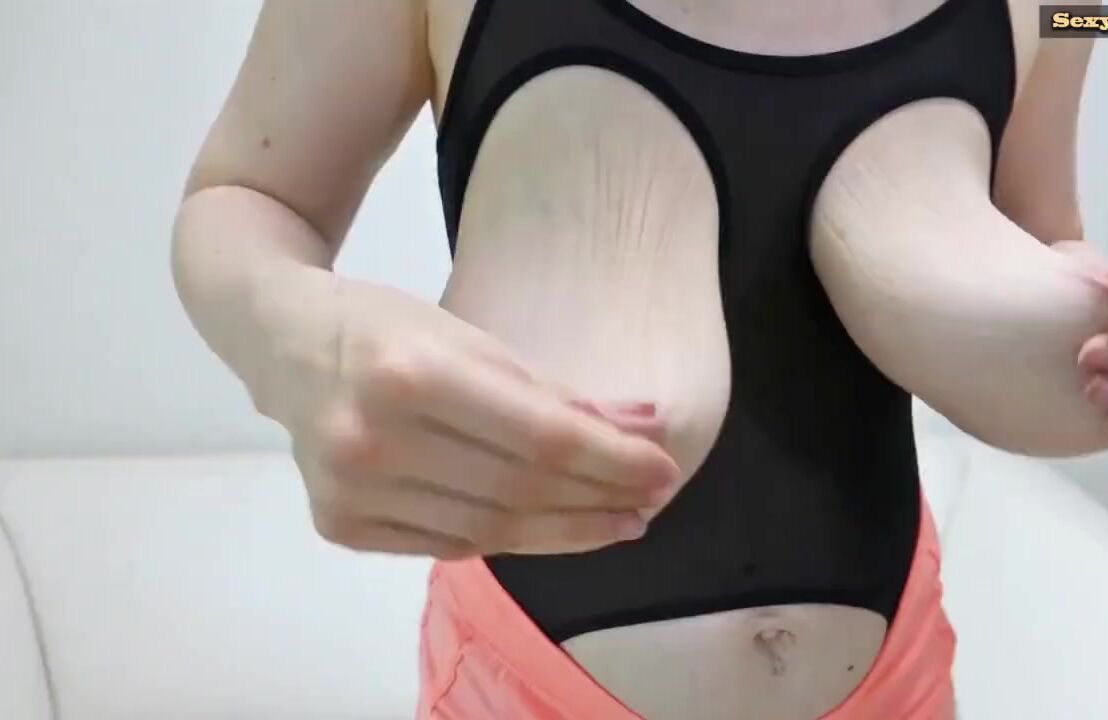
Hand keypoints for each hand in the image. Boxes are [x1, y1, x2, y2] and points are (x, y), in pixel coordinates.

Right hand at [271, 280, 680, 558]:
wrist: (280, 343)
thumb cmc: (386, 326)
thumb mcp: (470, 334)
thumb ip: (552, 391)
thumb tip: (644, 428)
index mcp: (411, 373)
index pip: (542, 439)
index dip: (613, 461)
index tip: (663, 469)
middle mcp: (373, 440)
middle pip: (519, 492)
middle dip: (599, 502)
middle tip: (649, 502)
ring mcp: (349, 491)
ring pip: (488, 532)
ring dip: (564, 532)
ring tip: (614, 523)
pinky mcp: (338, 525)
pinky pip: (447, 545)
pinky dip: (505, 539)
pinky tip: (546, 528)